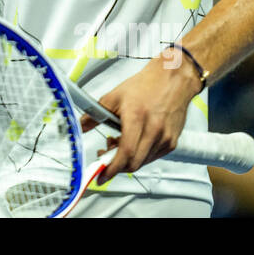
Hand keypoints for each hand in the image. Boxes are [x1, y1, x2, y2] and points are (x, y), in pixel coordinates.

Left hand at [80, 51, 202, 184]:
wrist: (172, 79)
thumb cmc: (145, 86)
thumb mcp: (114, 96)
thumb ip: (95, 114)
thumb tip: (81, 126)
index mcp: (137, 118)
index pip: (126, 152)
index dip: (112, 168)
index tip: (101, 175)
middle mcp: (154, 130)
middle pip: (134, 163)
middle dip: (116, 166)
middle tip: (104, 156)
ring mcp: (165, 138)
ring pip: (143, 162)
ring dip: (128, 159)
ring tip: (118, 142)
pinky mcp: (172, 142)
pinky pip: (152, 157)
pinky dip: (140, 155)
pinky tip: (133, 141)